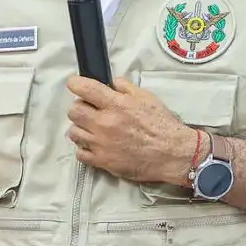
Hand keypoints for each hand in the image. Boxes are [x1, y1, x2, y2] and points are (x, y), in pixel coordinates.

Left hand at [65, 75, 196, 183]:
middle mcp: (104, 123)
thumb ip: (125, 87)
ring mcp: (101, 144)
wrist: (172, 153)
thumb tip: (110, 82)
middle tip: (89, 110)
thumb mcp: (146, 97)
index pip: (85, 89)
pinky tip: (95, 145)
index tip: (75, 84)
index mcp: (116, 104)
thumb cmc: (161, 124)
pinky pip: (80, 154)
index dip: (75, 84)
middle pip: (73, 111)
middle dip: (79, 107)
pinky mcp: (103, 162)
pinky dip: (84, 148)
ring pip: (73, 133)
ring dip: (81, 128)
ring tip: (92, 129)